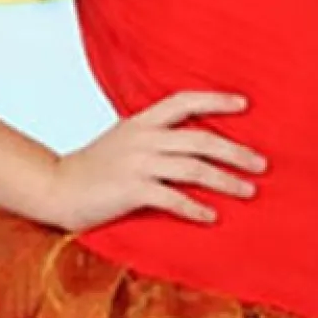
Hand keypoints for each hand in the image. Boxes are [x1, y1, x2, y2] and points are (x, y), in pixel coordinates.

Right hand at [47, 90, 267, 232]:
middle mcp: (143, 138)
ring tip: (248, 191)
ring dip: (225, 180)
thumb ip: (153, 136)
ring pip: (193, 168)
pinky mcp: (131, 191)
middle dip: (236, 151)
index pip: (184, 101)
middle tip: (261, 164)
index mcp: (141, 122)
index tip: (245, 105)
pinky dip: (195, 208)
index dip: (215, 101)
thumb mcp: (123, 140)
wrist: (56, 188)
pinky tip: (212, 216)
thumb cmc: (93, 168)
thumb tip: (189, 141)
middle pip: (200, 139)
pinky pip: (172, 198)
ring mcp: (137, 164)